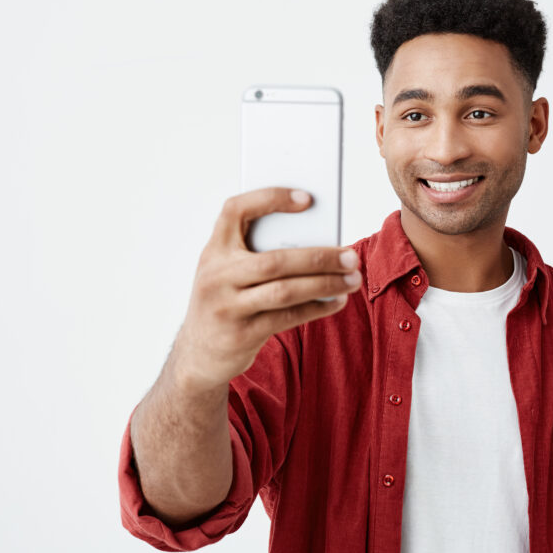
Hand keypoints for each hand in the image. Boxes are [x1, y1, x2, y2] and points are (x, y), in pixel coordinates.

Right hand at [171, 187, 360, 392]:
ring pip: (285, 290)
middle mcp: (216, 275)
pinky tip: (337, 300)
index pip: (236, 210)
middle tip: (351, 256)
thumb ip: (258, 253)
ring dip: (325, 284)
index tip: (308, 199)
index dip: (270, 198)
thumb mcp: (229, 271)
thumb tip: (319, 240)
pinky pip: (287, 317)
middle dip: (318, 257)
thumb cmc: (226, 301)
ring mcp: (226, 306)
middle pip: (274, 260)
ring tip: (353, 279)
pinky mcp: (240, 334)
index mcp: (213, 249)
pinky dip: (316, 307)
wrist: (198, 354)